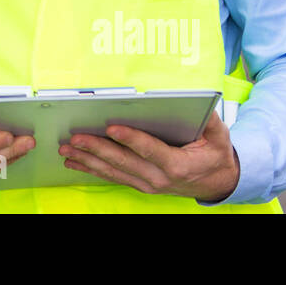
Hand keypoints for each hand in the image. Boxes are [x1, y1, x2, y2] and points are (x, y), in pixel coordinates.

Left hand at [59, 110, 240, 201]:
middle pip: (123, 161)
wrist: (216, 183)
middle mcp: (159, 178)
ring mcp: (148, 184)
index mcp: (178, 165)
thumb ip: (209, 119)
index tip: (111, 127)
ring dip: (87, 160)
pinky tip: (74, 162)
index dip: (130, 139)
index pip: (150, 150)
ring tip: (66, 150)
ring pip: (113, 171)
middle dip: (97, 148)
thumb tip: (198, 100)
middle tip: (75, 138)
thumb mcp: (219, 136)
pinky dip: (91, 168)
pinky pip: (112, 177)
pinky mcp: (140, 184)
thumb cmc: (214, 155)